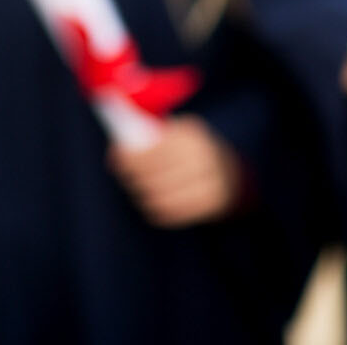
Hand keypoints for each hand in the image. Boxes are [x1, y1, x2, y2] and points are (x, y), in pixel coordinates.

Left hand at [108, 116, 243, 227]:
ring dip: (145, 196)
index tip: (117, 161)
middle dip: (135, 178)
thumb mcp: (175, 135)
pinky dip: (158, 211)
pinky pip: (176, 212)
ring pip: (164, 195)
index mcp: (191, 134)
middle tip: (127, 180)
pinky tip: (152, 206)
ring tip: (138, 193)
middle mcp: (205, 156)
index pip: (153, 150)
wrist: (231, 172)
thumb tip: (115, 154)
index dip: (130, 158)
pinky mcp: (213, 203)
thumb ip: (147, 139)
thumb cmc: (190, 151)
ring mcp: (213, 181)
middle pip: (156, 174)